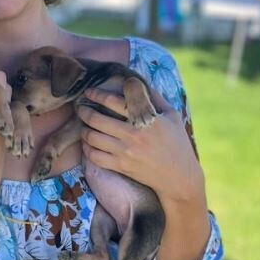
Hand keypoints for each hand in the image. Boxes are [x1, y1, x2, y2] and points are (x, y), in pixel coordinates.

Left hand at [78, 87, 204, 204]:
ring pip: (92, 137)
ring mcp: (125, 151)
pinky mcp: (121, 166)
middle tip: (80, 107)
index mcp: (146, 118)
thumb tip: (136, 82)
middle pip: (97, 119)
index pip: (114, 101)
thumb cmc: (177, 143)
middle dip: (84, 111)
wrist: (179, 177)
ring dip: (84, 129)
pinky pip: (94, 156)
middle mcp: (133, 134)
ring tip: (84, 125)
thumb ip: (154, 97)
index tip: (89, 92)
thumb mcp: (172, 115)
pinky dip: (87, 148)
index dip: (98, 94)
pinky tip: (89, 143)